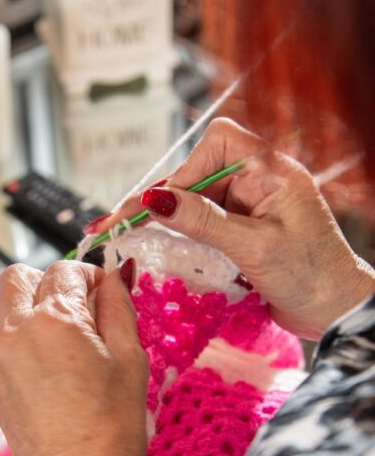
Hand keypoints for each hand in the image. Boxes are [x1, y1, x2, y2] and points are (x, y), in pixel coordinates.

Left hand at [0, 261, 147, 455]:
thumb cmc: (111, 426)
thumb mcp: (129, 356)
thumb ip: (119, 305)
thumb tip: (116, 273)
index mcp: (54, 318)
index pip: (64, 269)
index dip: (89, 274)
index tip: (104, 290)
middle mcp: (17, 330)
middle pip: (17, 276)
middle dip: (47, 281)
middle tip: (77, 306)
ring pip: (3, 306)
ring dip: (29, 306)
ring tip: (63, 337)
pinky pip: (1, 341)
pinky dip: (22, 339)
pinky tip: (51, 368)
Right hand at [96, 118, 374, 339]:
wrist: (336, 312)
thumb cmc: (310, 276)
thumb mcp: (253, 247)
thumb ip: (203, 221)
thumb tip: (153, 200)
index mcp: (273, 171)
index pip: (218, 144)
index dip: (187, 168)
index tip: (163, 204)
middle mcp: (260, 180)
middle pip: (199, 171)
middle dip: (163, 196)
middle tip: (120, 220)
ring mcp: (251, 203)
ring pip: (196, 195)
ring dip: (168, 213)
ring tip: (126, 229)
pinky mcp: (243, 226)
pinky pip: (204, 217)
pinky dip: (181, 228)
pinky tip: (155, 239)